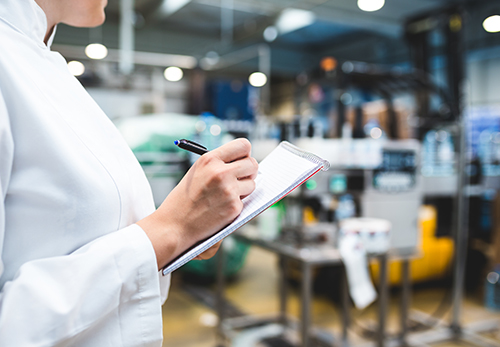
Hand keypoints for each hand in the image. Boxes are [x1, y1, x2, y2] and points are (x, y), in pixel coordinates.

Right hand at [138, 138, 257, 269]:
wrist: (174, 225)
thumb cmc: (184, 199)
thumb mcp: (197, 171)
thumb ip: (218, 164)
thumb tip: (243, 161)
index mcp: (210, 159)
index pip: (243, 145)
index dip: (245, 154)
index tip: (241, 160)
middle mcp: (221, 172)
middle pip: (252, 164)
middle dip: (249, 172)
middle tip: (240, 178)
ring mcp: (228, 190)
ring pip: (252, 184)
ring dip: (244, 189)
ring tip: (225, 195)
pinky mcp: (233, 207)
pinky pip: (245, 201)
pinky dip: (236, 204)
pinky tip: (221, 207)